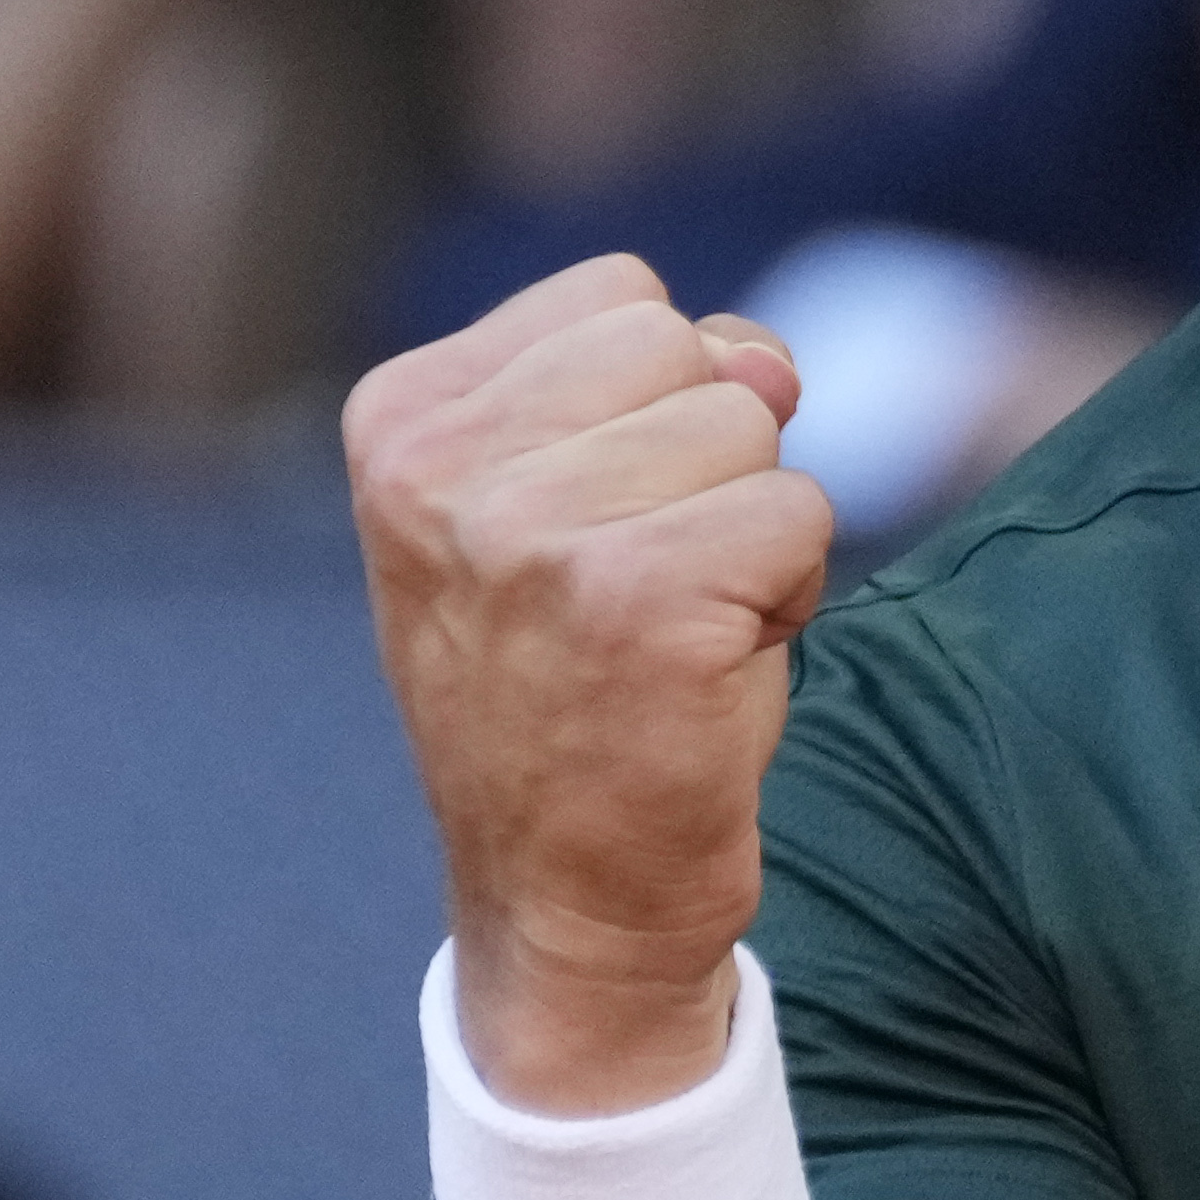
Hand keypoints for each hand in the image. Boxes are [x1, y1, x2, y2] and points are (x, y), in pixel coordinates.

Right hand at [348, 258, 834, 1112]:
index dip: (657, 406)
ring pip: (752, 429)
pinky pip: (798, 516)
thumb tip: (769, 361)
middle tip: (646, 586)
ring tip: (674, 630)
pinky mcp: (638, 600)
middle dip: (710, 461)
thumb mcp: (562, 502)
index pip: (620, 299)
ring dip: (753, 532)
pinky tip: (709, 670)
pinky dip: (790, 595)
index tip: (594, 525)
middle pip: (688, 348)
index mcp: (401, 420)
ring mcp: (531, 535)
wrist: (564, 900)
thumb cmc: (579, 688)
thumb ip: (651, 389)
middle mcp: (442, 469)